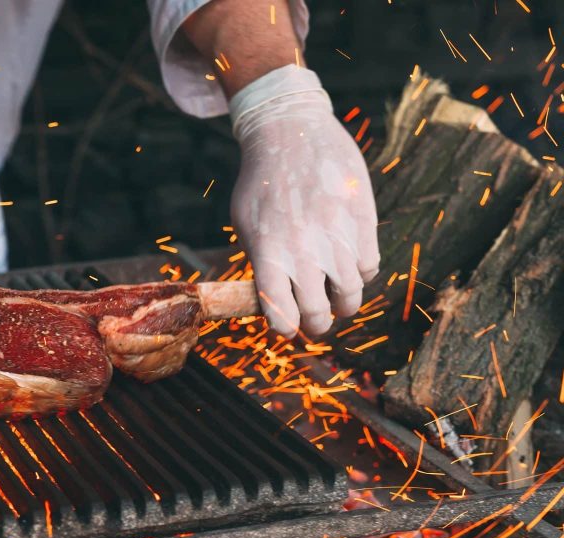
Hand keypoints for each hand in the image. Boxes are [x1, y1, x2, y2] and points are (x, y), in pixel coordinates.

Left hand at [229, 65, 379, 337]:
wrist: (291, 130)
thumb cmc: (261, 181)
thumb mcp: (245, 222)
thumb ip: (260, 262)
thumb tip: (272, 299)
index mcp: (268, 254)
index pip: (281, 315)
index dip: (286, 328)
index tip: (288, 327)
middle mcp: (304, 252)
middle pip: (320, 315)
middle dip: (317, 325)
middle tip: (315, 320)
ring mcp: (337, 238)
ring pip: (351, 297)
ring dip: (343, 303)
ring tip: (335, 297)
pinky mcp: (363, 222)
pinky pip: (370, 267)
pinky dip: (361, 273)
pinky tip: (348, 263)